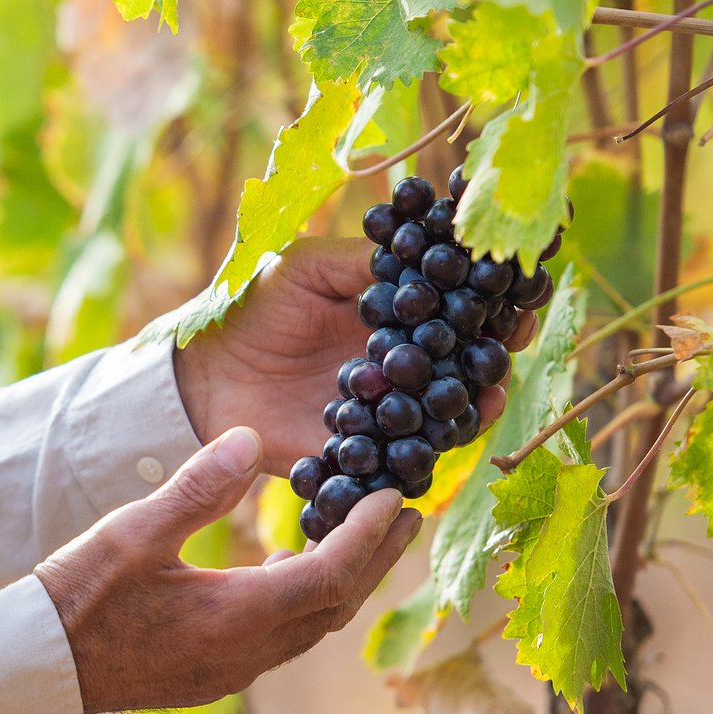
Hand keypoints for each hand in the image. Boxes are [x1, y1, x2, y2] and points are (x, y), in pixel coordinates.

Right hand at [34, 426, 421, 713]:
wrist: (36, 667)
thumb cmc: (77, 596)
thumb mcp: (133, 532)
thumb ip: (197, 487)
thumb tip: (251, 438)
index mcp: (235, 618)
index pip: (328, 575)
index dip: (367, 538)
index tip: (394, 499)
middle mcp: (246, 655)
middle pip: (334, 607)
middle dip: (375, 560)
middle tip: (407, 515)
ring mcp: (230, 672)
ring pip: (311, 628)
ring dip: (342, 581)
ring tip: (359, 536)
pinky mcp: (212, 676)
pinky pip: (281, 638)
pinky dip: (303, 600)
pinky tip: (288, 569)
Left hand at [170, 237, 539, 475]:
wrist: (196, 375)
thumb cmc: (249, 307)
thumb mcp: (304, 267)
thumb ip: (361, 264)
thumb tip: (426, 251)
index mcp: (391, 318)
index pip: (454, 308)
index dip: (489, 300)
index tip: (516, 290)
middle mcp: (397, 367)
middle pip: (464, 363)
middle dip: (495, 352)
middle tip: (513, 339)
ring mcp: (383, 414)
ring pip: (445, 415)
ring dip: (472, 406)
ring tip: (486, 396)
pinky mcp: (360, 455)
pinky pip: (401, 462)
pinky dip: (424, 454)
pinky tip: (440, 440)